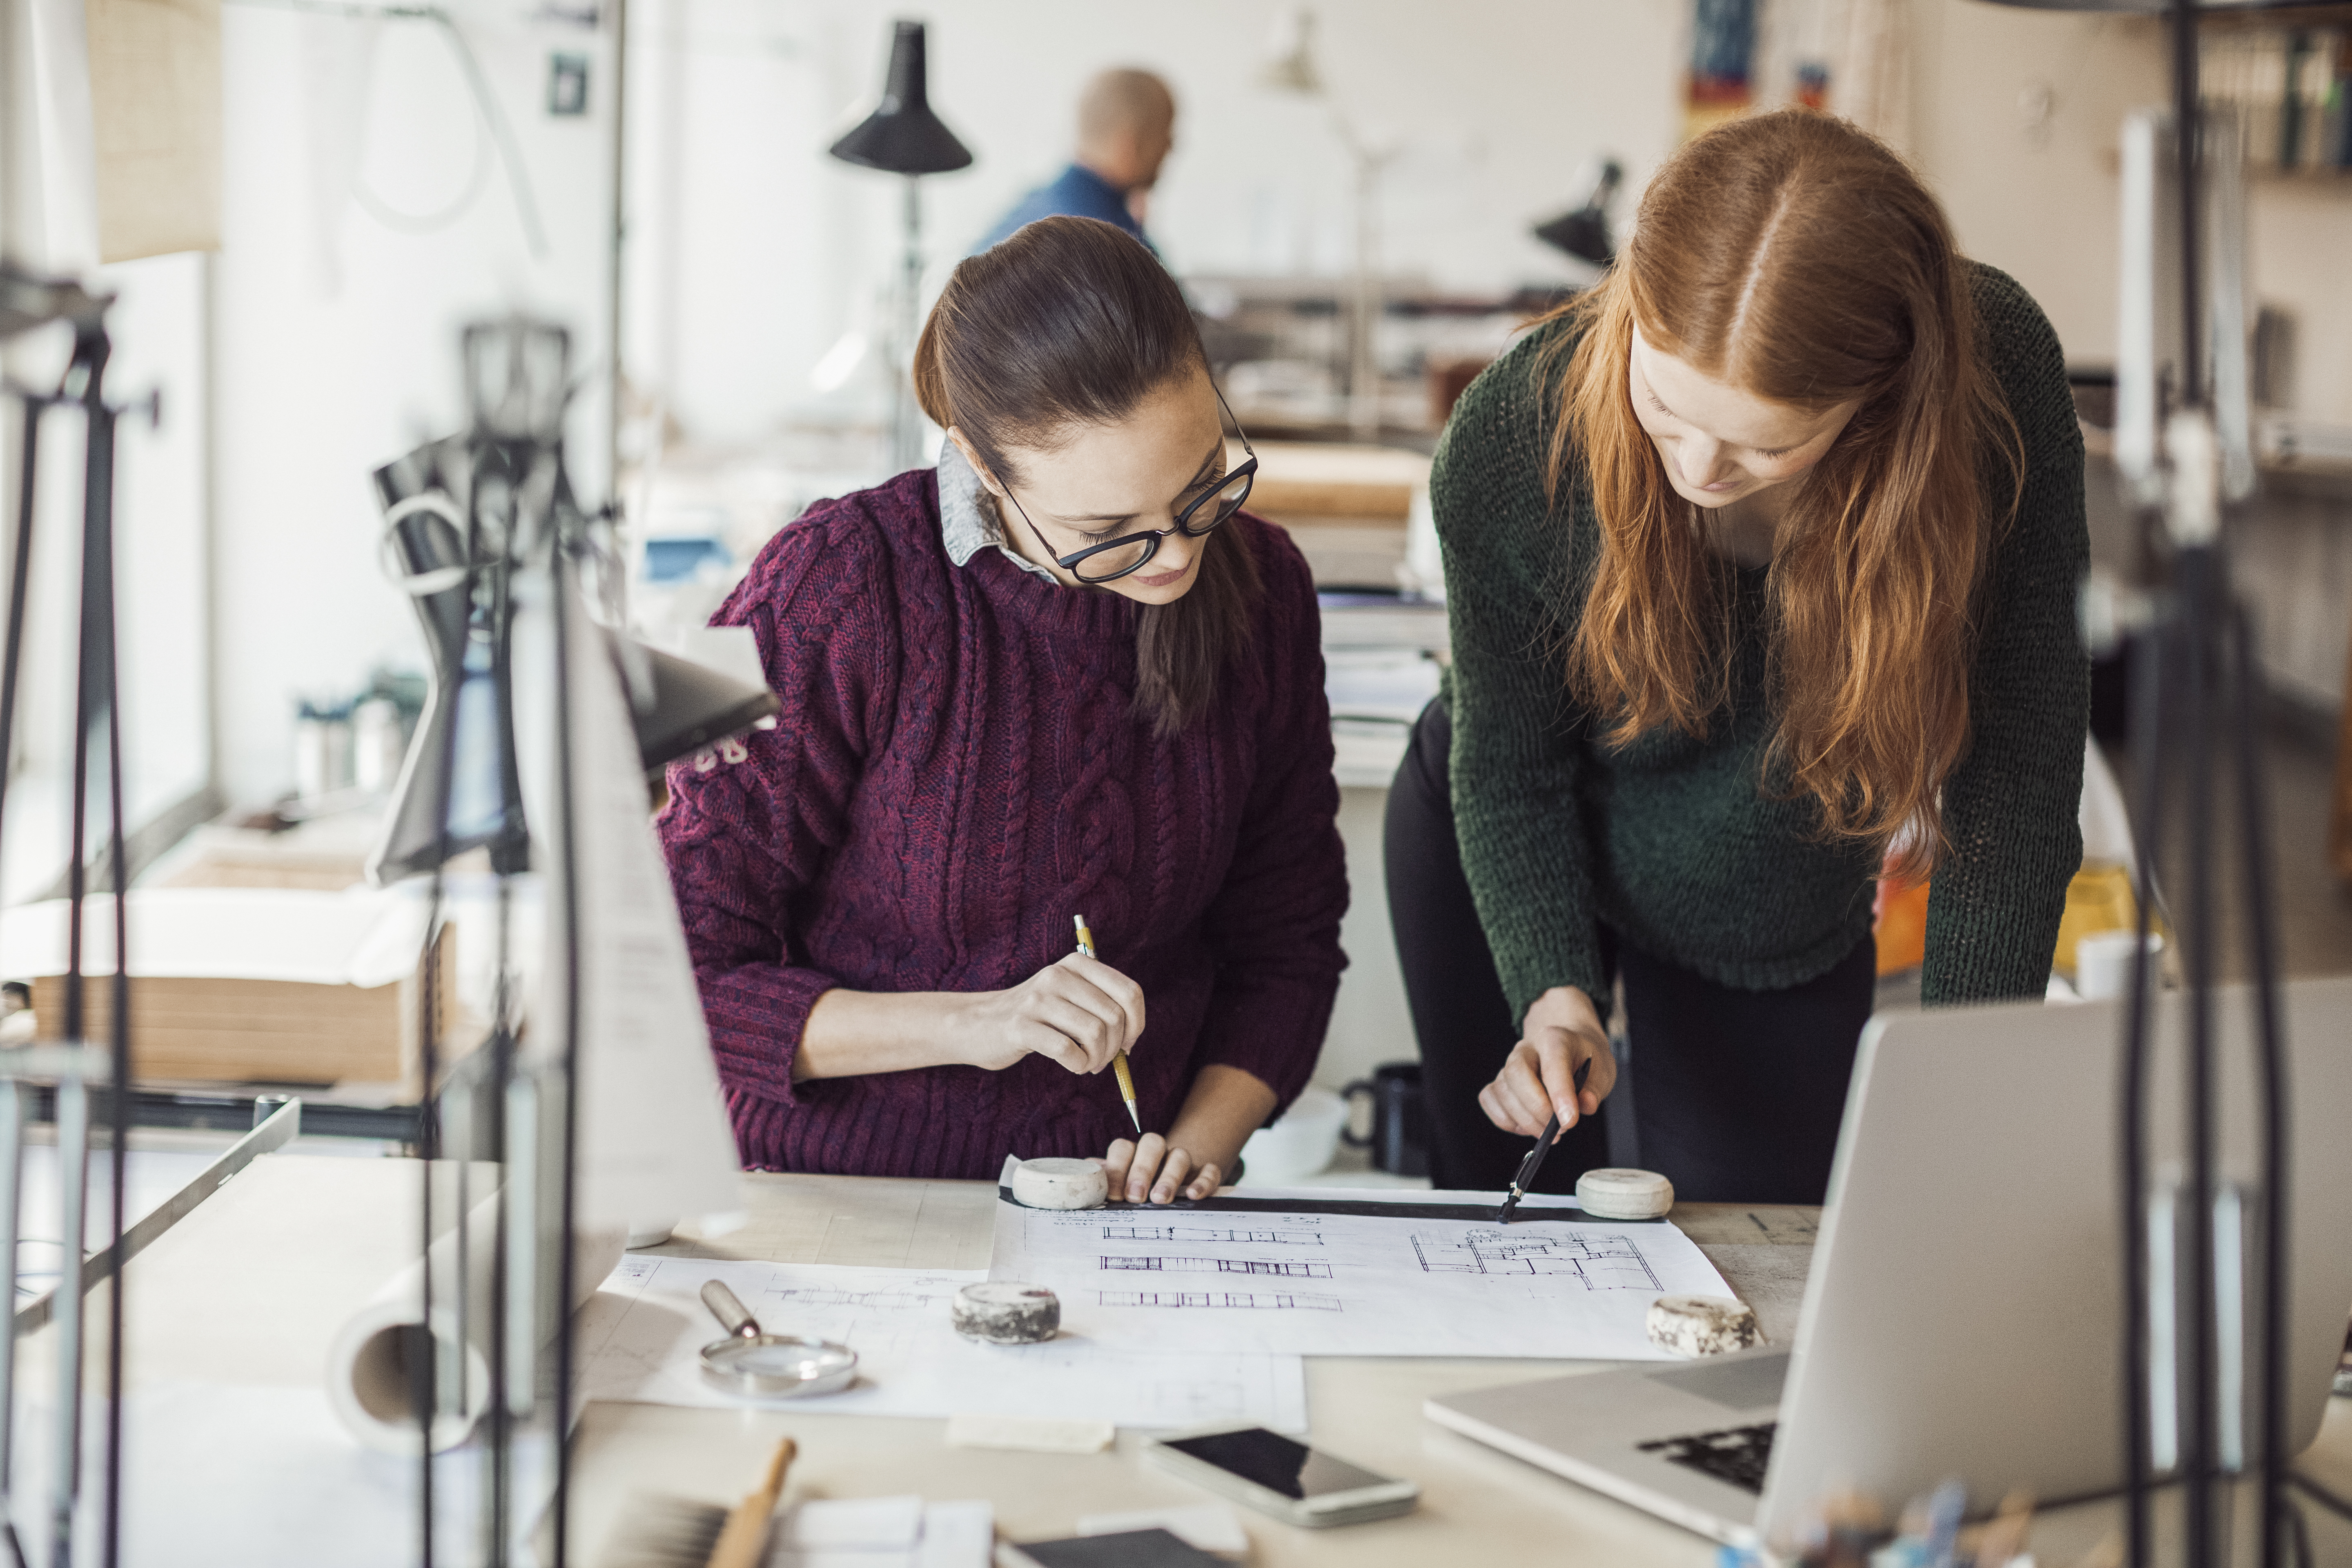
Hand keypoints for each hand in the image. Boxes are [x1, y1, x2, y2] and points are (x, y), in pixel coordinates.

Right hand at [948, 952, 1145, 1074]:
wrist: (980, 1024)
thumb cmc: (1036, 1018)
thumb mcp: (1070, 999)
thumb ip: (1102, 1008)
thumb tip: (1131, 1039)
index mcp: (1077, 964)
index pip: (1129, 992)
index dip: (1137, 1024)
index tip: (1127, 1043)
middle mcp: (1059, 975)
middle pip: (1114, 1016)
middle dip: (1115, 1047)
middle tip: (1102, 1060)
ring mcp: (1038, 998)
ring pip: (1094, 1033)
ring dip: (1097, 1058)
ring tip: (1087, 1063)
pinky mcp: (1021, 1025)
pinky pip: (1067, 1049)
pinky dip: (1078, 1064)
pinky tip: (1072, 1065)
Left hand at [1102, 1133, 1221, 1203]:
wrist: (1171, 1188)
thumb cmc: (1136, 1192)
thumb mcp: (1119, 1188)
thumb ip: (1103, 1184)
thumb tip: (1081, 1184)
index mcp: (1132, 1153)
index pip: (1122, 1148)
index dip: (1117, 1169)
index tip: (1114, 1195)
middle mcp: (1156, 1152)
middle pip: (1151, 1145)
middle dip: (1142, 1170)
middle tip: (1135, 1197)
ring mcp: (1181, 1161)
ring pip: (1179, 1155)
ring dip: (1170, 1177)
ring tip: (1160, 1200)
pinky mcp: (1204, 1172)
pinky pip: (1209, 1169)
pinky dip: (1203, 1180)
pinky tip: (1194, 1195)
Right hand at [1478, 985, 1616, 1138]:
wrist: (1570, 1049)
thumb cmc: (1584, 1060)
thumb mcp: (1601, 1071)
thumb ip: (1594, 1089)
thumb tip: (1585, 1105)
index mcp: (1555, 1039)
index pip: (1552, 1064)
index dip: (1560, 1094)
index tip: (1569, 1121)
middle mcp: (1526, 1049)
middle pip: (1516, 1073)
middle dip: (1536, 1109)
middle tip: (1560, 1130)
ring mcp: (1508, 1065)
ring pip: (1501, 1091)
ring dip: (1524, 1120)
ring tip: (1549, 1131)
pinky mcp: (1498, 1083)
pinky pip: (1489, 1100)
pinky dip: (1506, 1119)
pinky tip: (1527, 1125)